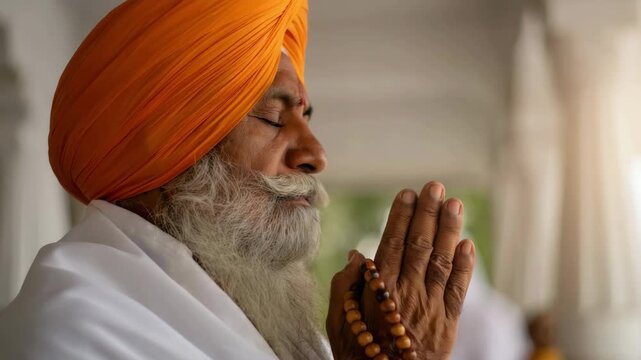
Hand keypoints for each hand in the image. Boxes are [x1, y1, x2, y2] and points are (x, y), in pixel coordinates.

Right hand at [326, 182, 474, 358]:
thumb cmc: (357, 353)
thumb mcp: (338, 321)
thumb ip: (346, 285)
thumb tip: (357, 255)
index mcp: (379, 290)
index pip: (392, 243)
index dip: (400, 216)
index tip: (407, 193)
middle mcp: (407, 293)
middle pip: (419, 245)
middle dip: (428, 213)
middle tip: (435, 186)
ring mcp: (430, 307)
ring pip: (442, 261)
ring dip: (449, 230)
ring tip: (455, 204)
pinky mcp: (447, 323)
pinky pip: (458, 290)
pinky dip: (465, 267)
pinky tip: (469, 244)